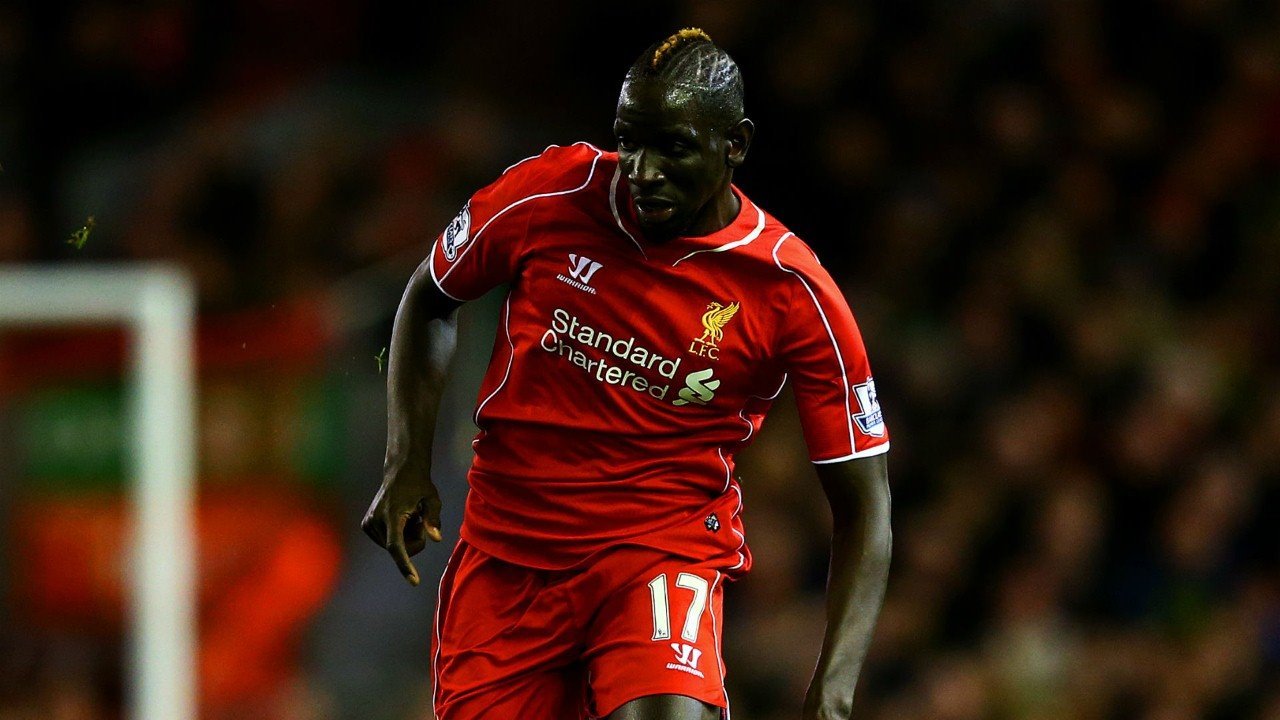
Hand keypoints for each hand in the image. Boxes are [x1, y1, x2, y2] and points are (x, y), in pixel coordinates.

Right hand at [361, 468, 442, 585]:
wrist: (399, 472)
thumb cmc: (419, 485)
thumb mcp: (432, 499)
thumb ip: (433, 519)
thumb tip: (436, 539)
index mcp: (392, 515)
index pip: (396, 546)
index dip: (405, 565)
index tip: (414, 581)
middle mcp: (376, 520)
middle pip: (401, 549)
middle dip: (414, 541)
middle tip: (418, 520)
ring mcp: (369, 523)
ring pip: (394, 548)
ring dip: (406, 538)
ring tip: (408, 516)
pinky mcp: (366, 525)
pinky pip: (387, 543)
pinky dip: (397, 536)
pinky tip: (400, 519)